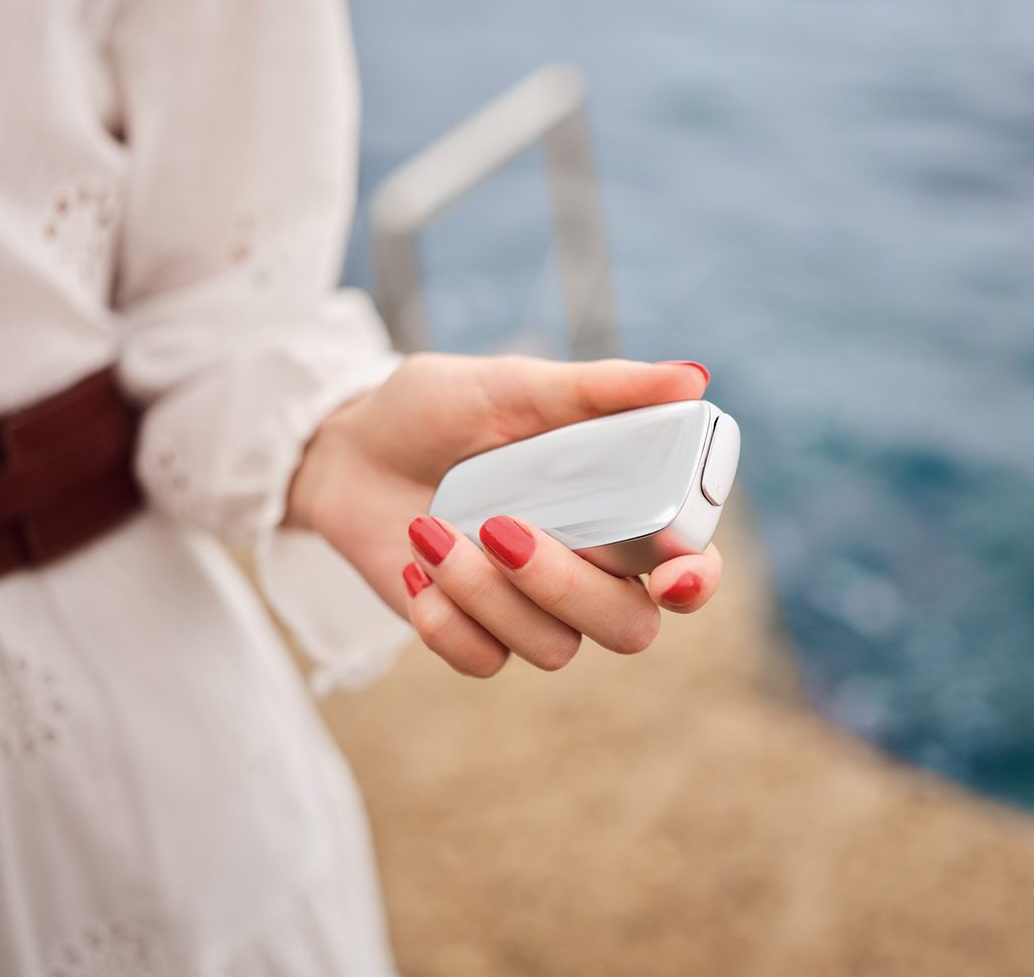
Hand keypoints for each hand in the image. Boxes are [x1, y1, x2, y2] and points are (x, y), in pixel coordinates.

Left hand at [285, 353, 722, 676]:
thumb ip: (602, 390)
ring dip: (486, 592)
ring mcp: (528, 603)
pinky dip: (445, 619)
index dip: (694, 579)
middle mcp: (584, 563)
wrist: (346, 447)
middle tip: (502, 526)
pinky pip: (485, 662)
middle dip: (566, 585)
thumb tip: (695, 377)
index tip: (671, 576)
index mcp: (614, 503)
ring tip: (431, 527)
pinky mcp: (473, 631)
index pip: (687, 561)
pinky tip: (416, 562)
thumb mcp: (514, 386)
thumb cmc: (437, 407)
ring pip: (554, 647)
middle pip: (628, 625)